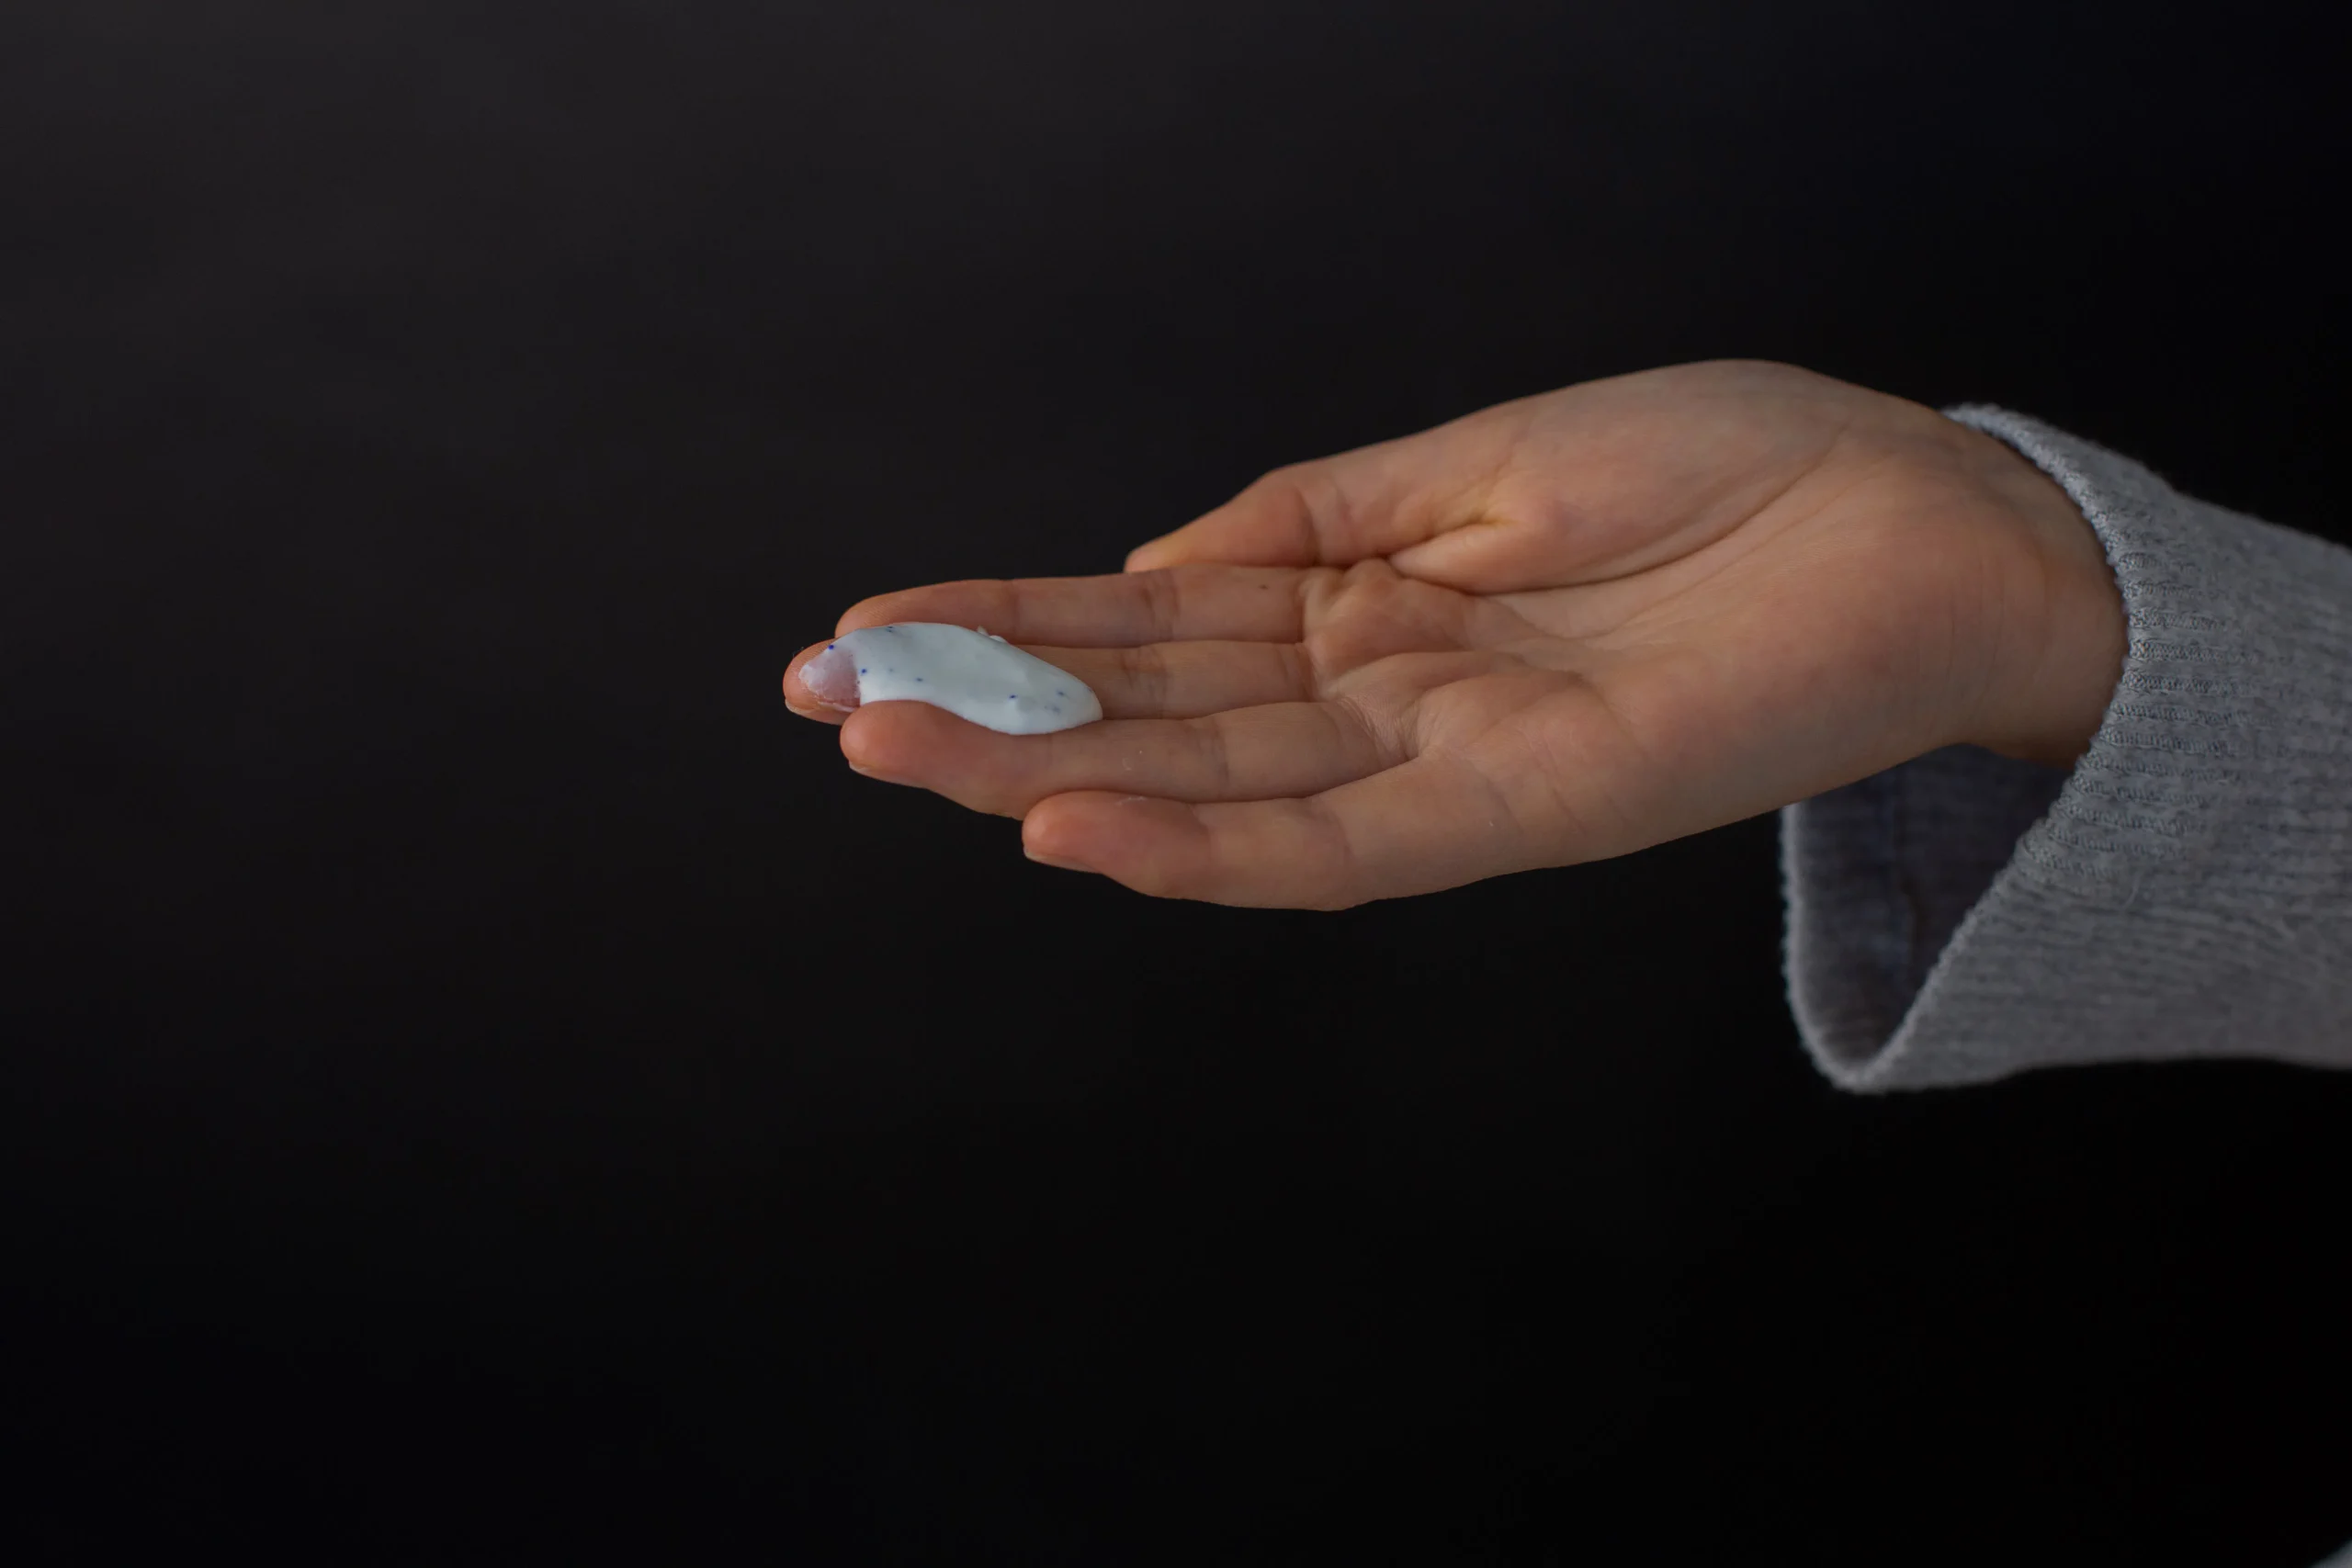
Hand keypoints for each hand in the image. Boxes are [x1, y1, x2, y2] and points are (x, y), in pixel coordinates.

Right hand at [783, 360, 2124, 908]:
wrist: (1919, 520)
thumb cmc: (1725, 466)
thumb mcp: (1486, 459)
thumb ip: (1313, 517)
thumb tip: (1150, 558)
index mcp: (1362, 598)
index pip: (1149, 622)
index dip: (1006, 624)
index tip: (869, 627)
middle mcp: (1377, 693)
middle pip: (1150, 714)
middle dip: (985, 710)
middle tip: (830, 707)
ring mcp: (1440, 759)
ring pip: (1211, 787)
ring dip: (1051, 778)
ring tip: (899, 758)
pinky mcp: (1522, 811)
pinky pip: (1339, 846)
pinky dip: (1208, 848)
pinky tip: (1079, 827)